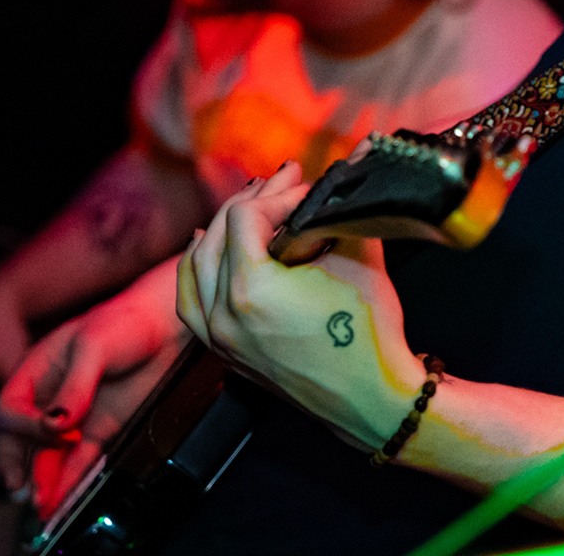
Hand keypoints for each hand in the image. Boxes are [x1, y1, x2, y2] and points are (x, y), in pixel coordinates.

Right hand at [0, 258, 187, 514]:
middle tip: (23, 486)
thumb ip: (75, 386)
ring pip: (47, 456)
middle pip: (19, 439)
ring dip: (41, 480)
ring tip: (40, 505)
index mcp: (35, 371)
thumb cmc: (124, 322)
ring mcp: (74, 417)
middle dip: (18, 463)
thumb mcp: (93, 346)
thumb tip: (55, 423)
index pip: (10, 409)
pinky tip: (60, 499)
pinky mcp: (99, 430)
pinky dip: (68, 480)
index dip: (23, 426)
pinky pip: (78, 460)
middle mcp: (48, 398)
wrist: (165, 325)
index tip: (54, 429)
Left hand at [178, 162, 423, 450]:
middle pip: (217, 235)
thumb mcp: (359, 256)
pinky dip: (196, 271)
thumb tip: (347, 167)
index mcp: (251, 289)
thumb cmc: (369, 332)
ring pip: (195, 267)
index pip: (247, 216)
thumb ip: (342, 207)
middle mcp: (224, 314)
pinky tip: (206, 248)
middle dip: (254, 201)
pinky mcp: (225, 352)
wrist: (371, 396)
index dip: (280, 194)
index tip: (308, 188)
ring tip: (248, 203)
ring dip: (220, 230)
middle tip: (285, 182)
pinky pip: (192, 302)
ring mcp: (220, 338)